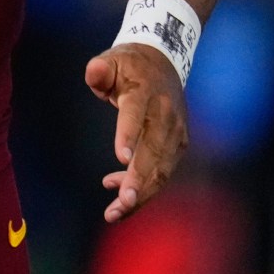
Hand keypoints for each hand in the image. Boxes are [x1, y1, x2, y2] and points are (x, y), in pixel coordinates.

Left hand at [84, 42, 188, 223]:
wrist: (163, 62)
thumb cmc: (128, 66)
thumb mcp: (110, 60)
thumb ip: (99, 69)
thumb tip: (94, 72)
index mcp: (144, 93)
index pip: (135, 116)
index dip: (128, 135)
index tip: (121, 159)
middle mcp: (164, 115)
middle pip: (153, 151)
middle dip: (139, 179)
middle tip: (122, 202)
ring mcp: (175, 132)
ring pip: (161, 169)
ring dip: (141, 193)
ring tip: (114, 213)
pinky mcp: (178, 144)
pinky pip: (161, 171)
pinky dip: (143, 186)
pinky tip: (117, 192)